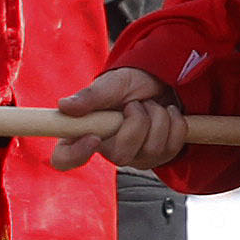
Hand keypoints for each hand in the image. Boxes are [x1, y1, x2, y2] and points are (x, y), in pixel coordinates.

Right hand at [49, 67, 184, 174]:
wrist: (161, 80)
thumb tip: (64, 106)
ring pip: (151, 151)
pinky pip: (171, 148)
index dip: (76, 154)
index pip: (64, 159)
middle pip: (120, 157)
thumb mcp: (111, 84)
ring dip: (158, 118)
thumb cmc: (131, 83)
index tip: (94, 137)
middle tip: (136, 103)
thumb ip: (90, 96)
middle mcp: (108, 150)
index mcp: (85, 132)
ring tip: (151, 105)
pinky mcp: (160, 157)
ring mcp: (135, 157)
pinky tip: (168, 112)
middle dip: (137, 123)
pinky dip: (175, 124)